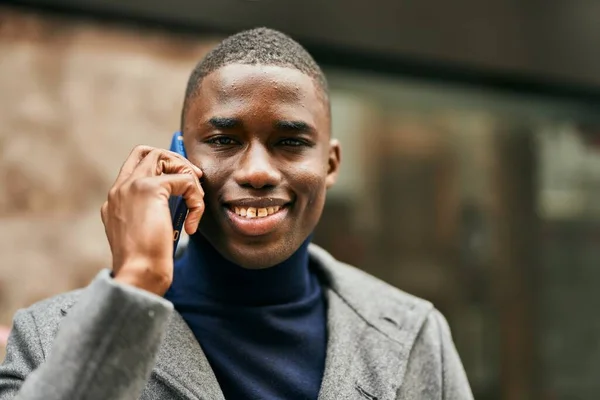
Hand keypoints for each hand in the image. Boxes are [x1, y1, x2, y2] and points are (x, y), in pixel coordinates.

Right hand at [100, 145, 203, 295]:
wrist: (139, 274)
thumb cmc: (145, 264)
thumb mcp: (143, 235)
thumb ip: (150, 215)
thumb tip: (178, 205)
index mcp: (114, 201)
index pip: (135, 167)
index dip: (162, 167)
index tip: (183, 182)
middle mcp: (119, 189)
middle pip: (147, 152)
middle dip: (175, 161)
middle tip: (194, 180)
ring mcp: (131, 186)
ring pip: (163, 157)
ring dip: (187, 176)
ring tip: (195, 203)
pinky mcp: (150, 189)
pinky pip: (184, 180)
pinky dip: (196, 198)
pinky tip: (192, 223)